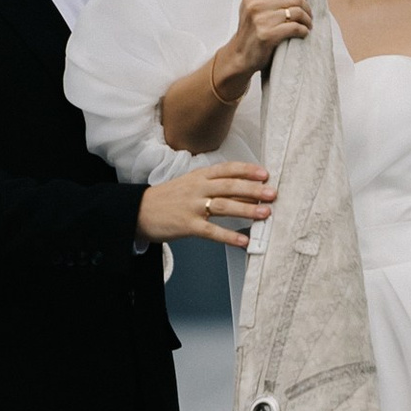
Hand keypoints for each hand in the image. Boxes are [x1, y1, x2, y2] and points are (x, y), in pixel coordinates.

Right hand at [137, 161, 274, 250]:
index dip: (247, 170)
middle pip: (230, 186)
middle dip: (253, 189)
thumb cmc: (167, 199)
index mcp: (199, 176)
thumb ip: (213, 185)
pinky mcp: (187, 225)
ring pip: (224, 206)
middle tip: (272, 194)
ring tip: (265, 213)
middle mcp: (197, 189)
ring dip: (247, 210)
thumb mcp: (189, 184)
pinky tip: (243, 241)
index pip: (227, 169)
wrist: (138, 211)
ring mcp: (192, 207)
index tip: (265, 173)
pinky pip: (212, 231)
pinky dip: (229, 236)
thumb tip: (243, 191)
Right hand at [211, 0, 311, 98]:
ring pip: (297, 12)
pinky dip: (303, 31)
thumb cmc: (249, 23)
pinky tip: (302, 33)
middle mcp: (255, 4)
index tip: (302, 1)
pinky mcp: (267, 35)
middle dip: (306, 7)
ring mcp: (261, 20)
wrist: (240, 54)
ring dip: (307, 20)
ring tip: (307, 24)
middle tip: (308, 15)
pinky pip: (294, 28)